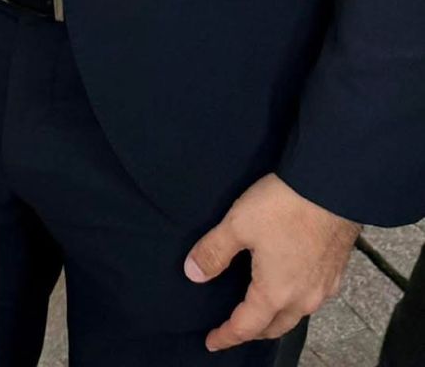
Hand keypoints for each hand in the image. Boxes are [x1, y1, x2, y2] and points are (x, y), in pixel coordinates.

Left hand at [185, 172, 358, 350]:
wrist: (332, 187)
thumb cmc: (284, 206)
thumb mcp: (238, 224)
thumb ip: (214, 251)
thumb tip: (193, 274)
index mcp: (276, 293)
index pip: (246, 327)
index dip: (226, 336)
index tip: (212, 342)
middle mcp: (303, 299)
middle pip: (274, 327)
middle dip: (253, 331)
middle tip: (234, 328)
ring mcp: (324, 287)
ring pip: (296, 314)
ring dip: (276, 317)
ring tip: (260, 309)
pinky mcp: (336, 271)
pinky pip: (313, 297)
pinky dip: (296, 300)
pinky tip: (290, 285)